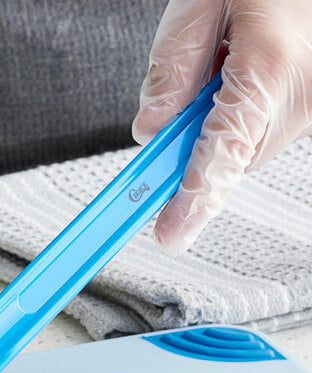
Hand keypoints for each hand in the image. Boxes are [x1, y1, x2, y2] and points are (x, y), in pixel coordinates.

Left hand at [132, 0, 311, 252]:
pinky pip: (263, 131)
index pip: (221, 154)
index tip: (171, 235)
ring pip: (245, 146)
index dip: (192, 201)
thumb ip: (173, 65)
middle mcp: (302, 95)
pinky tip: (245, 71)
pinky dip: (239, 118)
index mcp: (270, 65)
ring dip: (218, 125)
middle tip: (181, 106)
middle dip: (194, 146)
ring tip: (226, 63)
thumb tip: (150, 130)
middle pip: (229, 158)